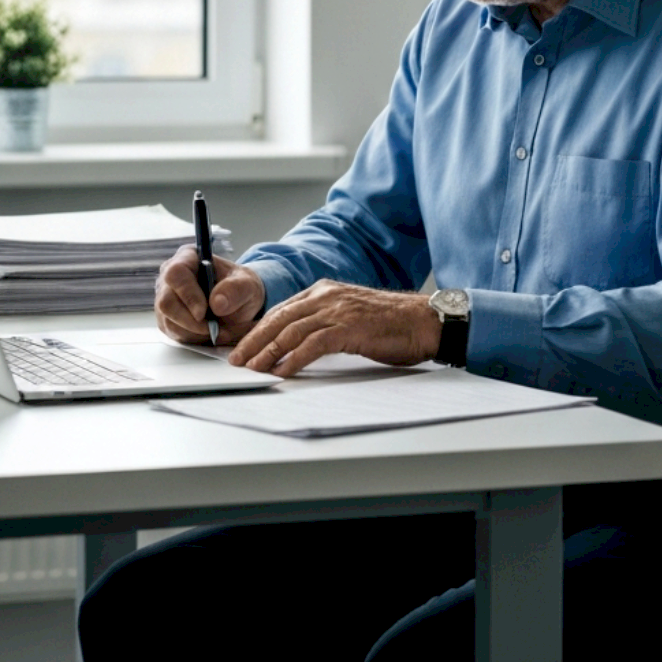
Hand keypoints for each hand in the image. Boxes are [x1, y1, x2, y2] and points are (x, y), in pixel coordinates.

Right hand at [155, 246, 265, 346]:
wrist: (239, 304)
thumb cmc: (240, 288)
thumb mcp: (248, 285)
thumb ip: (236, 290)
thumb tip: (216, 303)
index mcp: (188, 257)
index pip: (176, 273)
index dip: (188, 295)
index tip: (204, 313)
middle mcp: (170, 276)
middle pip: (166, 301)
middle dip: (191, 320)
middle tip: (213, 327)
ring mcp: (165, 297)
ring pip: (168, 320)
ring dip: (194, 331)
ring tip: (217, 329)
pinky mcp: (166, 317)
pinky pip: (172, 332)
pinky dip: (193, 337)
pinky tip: (208, 331)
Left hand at [227, 280, 440, 375]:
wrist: (425, 321)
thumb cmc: (392, 324)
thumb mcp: (351, 316)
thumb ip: (325, 323)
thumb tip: (298, 344)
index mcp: (325, 290)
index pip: (281, 309)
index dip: (259, 329)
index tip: (244, 347)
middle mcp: (327, 295)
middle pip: (279, 318)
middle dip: (254, 340)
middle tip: (237, 360)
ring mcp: (338, 310)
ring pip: (291, 330)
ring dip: (267, 352)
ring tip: (253, 369)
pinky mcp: (349, 327)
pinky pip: (313, 344)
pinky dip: (294, 359)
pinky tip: (283, 372)